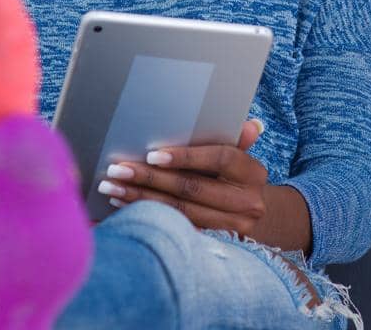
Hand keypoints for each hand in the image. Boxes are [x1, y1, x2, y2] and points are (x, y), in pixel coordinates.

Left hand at [100, 119, 268, 235]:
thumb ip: (238, 139)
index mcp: (251, 173)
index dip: (185, 156)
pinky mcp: (215, 245)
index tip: (152, 155)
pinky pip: (176, 229)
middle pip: (193, 189)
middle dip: (150, 178)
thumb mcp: (241, 156)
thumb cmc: (238, 178)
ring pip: (180, 212)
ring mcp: (232, 228)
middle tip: (117, 169)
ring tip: (112, 187)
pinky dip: (149, 215)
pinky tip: (124, 206)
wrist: (258, 217)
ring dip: (141, 198)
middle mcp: (246, 202)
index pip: (218, 159)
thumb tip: (252, 126)